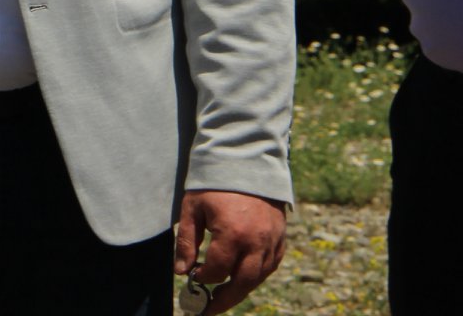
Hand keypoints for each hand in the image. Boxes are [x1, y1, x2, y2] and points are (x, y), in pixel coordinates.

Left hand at [174, 189, 286, 313]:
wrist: (246, 161)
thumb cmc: (214, 184)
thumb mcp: (192, 209)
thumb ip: (186, 242)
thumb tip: (181, 271)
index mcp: (232, 233)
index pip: (218, 271)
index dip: (203, 278)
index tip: (192, 278)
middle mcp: (257, 241)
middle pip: (243, 283)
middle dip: (225, 299)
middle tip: (209, 308)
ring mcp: (272, 240)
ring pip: (259, 277)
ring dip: (241, 289)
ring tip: (223, 296)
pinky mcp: (281, 237)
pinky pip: (271, 265)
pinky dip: (257, 275)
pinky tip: (243, 278)